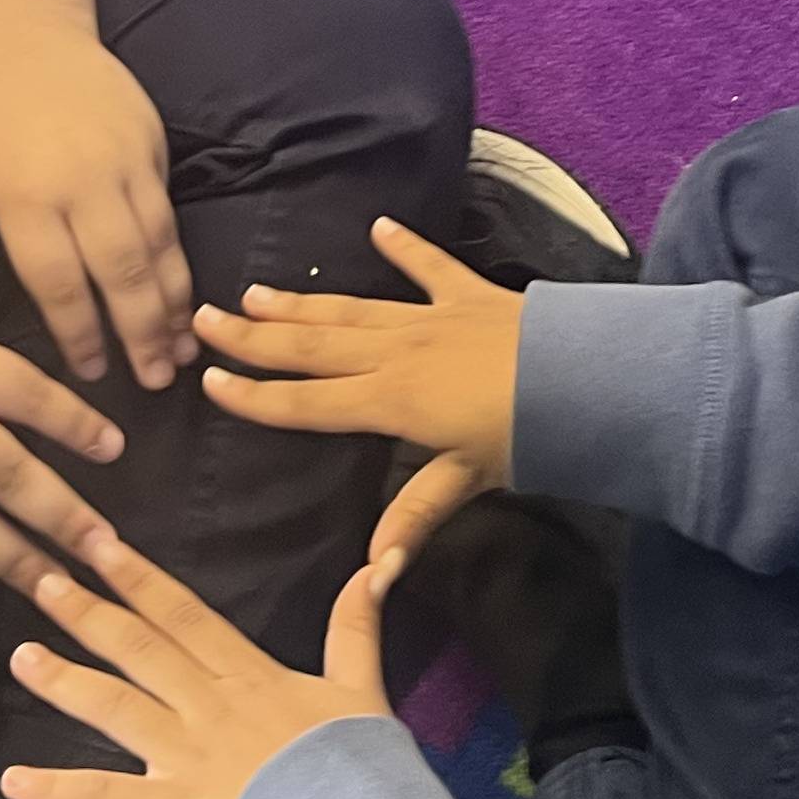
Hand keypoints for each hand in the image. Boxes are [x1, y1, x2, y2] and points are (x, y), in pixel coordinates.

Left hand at [0, 21, 196, 392]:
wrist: (14, 27)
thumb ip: (21, 237)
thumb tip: (64, 294)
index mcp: (25, 198)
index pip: (61, 285)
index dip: (82, 335)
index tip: (95, 371)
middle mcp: (82, 181)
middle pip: (123, 272)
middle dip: (143, 333)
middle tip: (160, 379)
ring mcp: (124, 157)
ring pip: (159, 243)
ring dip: (173, 301)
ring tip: (184, 346)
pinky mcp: (151, 139)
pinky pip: (166, 207)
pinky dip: (175, 253)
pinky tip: (181, 287)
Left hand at [0, 537, 392, 798]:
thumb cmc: (366, 771)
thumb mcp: (363, 687)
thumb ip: (356, 626)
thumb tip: (373, 566)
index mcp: (250, 675)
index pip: (184, 614)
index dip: (139, 577)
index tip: (99, 545)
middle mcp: (209, 706)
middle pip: (139, 648)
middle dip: (87, 611)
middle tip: (40, 578)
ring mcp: (187, 756)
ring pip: (114, 707)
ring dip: (64, 681)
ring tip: (21, 656)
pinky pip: (106, 796)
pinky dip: (57, 792)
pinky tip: (14, 782)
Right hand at [197, 217, 518, 572]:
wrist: (592, 377)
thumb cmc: (530, 435)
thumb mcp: (468, 480)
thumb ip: (414, 517)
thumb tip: (372, 571)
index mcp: (391, 402)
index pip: (307, 404)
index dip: (256, 397)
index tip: (209, 382)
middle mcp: (398, 354)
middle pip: (313, 347)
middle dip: (256, 337)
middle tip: (206, 319)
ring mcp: (432, 318)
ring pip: (352, 308)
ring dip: (302, 301)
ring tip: (256, 291)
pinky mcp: (471, 295)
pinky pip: (430, 267)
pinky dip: (405, 247)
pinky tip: (379, 227)